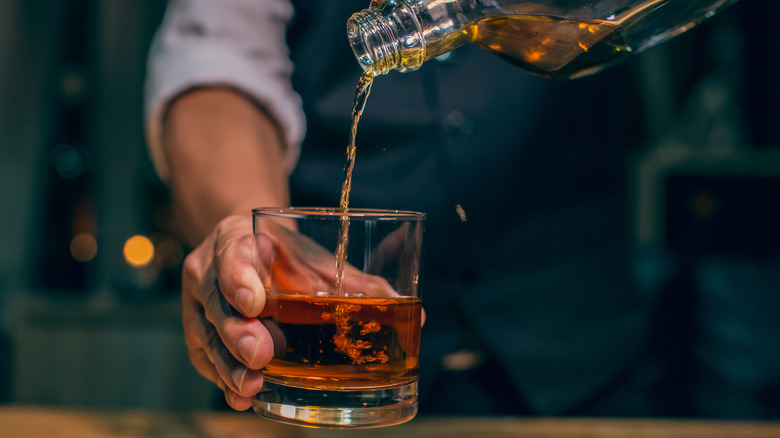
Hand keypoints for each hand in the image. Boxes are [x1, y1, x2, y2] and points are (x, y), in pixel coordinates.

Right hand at [181, 214, 400, 410]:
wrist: (247, 250)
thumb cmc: (287, 256)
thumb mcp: (316, 258)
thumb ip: (358, 282)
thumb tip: (417, 314)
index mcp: (236, 239)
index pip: (232, 254)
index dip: (240, 277)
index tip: (256, 301)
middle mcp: (208, 271)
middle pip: (217, 303)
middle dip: (237, 332)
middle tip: (261, 353)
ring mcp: (199, 305)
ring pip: (206, 336)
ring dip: (229, 364)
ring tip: (252, 386)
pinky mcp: (197, 334)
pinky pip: (204, 359)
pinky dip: (223, 380)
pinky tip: (242, 396)